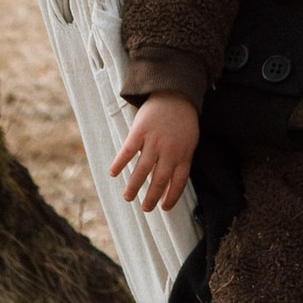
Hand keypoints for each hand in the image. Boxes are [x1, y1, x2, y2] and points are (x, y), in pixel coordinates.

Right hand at [109, 93, 198, 214]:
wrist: (175, 94)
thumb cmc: (183, 120)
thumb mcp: (189, 141)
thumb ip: (180, 160)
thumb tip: (169, 181)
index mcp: (184, 154)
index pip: (179, 182)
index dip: (171, 197)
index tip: (164, 208)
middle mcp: (169, 151)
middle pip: (159, 180)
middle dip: (151, 197)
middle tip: (144, 208)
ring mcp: (154, 141)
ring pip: (142, 169)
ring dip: (134, 185)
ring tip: (128, 197)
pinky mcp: (140, 131)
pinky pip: (128, 151)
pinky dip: (120, 163)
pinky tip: (113, 173)